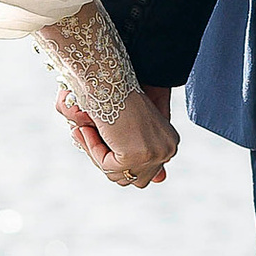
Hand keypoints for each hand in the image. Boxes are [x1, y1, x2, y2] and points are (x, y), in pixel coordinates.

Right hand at [60, 81, 177, 187]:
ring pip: (119, 176)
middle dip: (108, 161)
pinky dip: (93, 150)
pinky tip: (86, 128)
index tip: (99, 140)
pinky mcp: (138, 154)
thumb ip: (142, 157)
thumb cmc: (116, 95)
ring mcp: (155, 153)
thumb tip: (160, 181)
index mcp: (170, 143)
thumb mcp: (129, 130)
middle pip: (134, 179)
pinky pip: (108, 167)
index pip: (143, 172)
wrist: (110, 75)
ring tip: (85, 129)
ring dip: (97, 155)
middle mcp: (169, 149)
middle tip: (86, 135)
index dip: (117, 160)